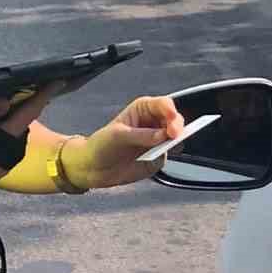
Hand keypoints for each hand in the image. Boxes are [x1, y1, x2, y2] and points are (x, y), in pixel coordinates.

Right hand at [0, 84, 63, 185]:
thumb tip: (5, 99)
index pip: (27, 114)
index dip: (42, 95)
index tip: (58, 79)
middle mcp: (7, 157)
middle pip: (24, 125)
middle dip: (29, 105)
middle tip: (38, 83)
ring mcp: (2, 165)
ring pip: (16, 134)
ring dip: (17, 118)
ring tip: (21, 96)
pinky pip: (8, 143)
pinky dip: (7, 129)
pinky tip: (2, 117)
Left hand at [63, 96, 182, 190]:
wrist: (95, 168)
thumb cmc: (103, 144)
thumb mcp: (118, 136)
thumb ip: (141, 135)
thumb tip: (162, 136)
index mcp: (144, 109)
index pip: (163, 104)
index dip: (169, 110)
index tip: (171, 118)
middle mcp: (154, 123)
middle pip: (175, 120)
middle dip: (176, 127)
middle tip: (173, 136)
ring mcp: (158, 140)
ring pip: (176, 138)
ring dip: (174, 142)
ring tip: (163, 147)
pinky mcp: (159, 156)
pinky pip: (168, 155)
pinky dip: (165, 156)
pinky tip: (153, 157)